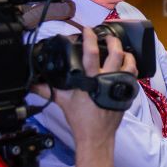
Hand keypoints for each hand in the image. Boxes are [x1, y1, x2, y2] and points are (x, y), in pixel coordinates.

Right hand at [34, 29, 135, 145]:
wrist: (96, 136)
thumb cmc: (80, 119)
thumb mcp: (63, 102)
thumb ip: (48, 90)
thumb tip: (32, 84)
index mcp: (91, 80)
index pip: (91, 53)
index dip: (90, 39)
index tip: (88, 31)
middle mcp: (107, 80)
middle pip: (116, 54)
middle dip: (113, 42)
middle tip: (109, 37)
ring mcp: (119, 87)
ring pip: (129, 64)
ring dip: (127, 54)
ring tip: (122, 50)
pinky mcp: (127, 94)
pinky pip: (133, 77)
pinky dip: (131, 69)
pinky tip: (127, 66)